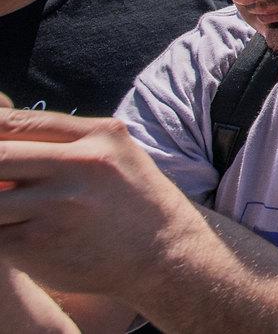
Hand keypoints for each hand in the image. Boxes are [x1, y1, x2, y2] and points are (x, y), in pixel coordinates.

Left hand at [0, 108, 197, 302]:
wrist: (164, 253)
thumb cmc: (133, 200)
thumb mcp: (115, 153)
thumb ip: (66, 142)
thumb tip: (5, 143)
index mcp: (98, 136)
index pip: (20, 121)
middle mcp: (78, 165)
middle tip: (5, 183)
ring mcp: (57, 205)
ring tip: (16, 210)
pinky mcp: (37, 244)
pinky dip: (2, 233)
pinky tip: (23, 234)